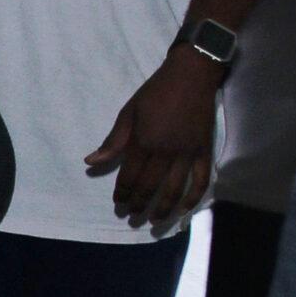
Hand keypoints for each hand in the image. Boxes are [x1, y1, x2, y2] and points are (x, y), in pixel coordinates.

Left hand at [85, 49, 218, 231]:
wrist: (191, 75)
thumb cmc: (156, 92)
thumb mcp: (128, 112)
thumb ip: (113, 141)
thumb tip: (90, 161)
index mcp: (143, 142)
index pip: (129, 177)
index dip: (122, 194)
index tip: (118, 204)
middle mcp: (164, 152)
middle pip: (149, 187)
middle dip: (138, 205)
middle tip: (131, 217)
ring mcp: (187, 153)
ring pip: (174, 189)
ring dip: (162, 208)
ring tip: (154, 221)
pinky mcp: (204, 150)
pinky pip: (201, 180)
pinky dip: (193, 197)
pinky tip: (184, 209)